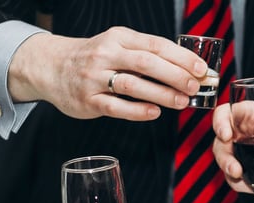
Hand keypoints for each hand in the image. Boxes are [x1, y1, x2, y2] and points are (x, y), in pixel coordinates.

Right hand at [9, 28, 206, 121]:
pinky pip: (116, 106)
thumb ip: (147, 54)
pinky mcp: (88, 100)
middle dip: (175, 75)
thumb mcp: (118, 45)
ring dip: (161, 94)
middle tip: (195, 86)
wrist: (51, 66)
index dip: (181, 57)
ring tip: (182, 102)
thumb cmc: (95, 58)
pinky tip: (155, 113)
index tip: (201, 69)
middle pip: (146, 63)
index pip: (155, 45)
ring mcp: (95, 78)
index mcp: (119, 37)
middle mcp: (106, 54)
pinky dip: (138, 111)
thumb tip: (188, 70)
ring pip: (133, 85)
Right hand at [212, 105, 253, 192]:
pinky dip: (241, 184)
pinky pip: (235, 180)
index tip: (226, 134)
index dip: (221, 122)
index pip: (227, 113)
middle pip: (220, 141)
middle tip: (234, 166)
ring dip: (228, 169)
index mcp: (251, 116)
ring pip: (223, 160)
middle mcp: (241, 134)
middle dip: (223, 154)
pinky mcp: (244, 173)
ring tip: (238, 175)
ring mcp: (240, 154)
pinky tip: (252, 187)